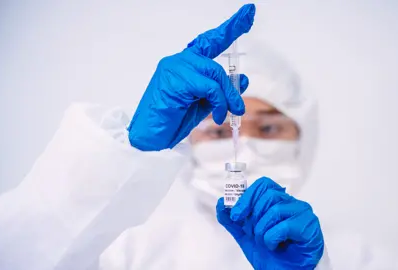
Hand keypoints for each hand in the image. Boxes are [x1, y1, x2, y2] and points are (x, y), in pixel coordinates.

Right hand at [128, 4, 255, 150]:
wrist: (150, 136)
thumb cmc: (172, 120)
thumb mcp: (203, 104)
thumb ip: (220, 92)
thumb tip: (243, 80)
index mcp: (185, 64)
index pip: (210, 40)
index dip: (230, 28)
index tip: (248, 13)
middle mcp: (179, 61)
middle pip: (215, 64)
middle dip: (231, 87)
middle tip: (239, 108)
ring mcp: (175, 68)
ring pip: (214, 75)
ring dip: (227, 97)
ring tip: (230, 113)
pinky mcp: (176, 80)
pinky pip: (209, 87)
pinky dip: (218, 103)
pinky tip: (216, 115)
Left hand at [216, 177, 323, 269]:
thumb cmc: (273, 256)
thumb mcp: (247, 237)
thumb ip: (233, 221)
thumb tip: (221, 204)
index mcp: (278, 202)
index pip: (263, 185)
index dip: (247, 197)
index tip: (237, 214)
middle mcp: (292, 204)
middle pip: (269, 194)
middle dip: (255, 217)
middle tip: (253, 233)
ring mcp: (302, 213)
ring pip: (276, 209)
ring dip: (263, 230)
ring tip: (265, 242)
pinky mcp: (309, 227)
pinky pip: (285, 226)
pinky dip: (273, 238)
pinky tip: (275, 246)